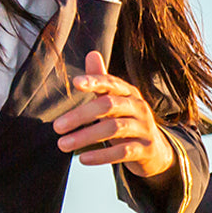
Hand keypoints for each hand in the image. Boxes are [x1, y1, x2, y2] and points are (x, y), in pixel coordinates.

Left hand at [53, 52, 175, 181]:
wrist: (155, 150)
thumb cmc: (128, 120)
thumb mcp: (116, 101)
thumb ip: (102, 80)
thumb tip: (92, 53)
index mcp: (129, 92)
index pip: (111, 83)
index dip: (94, 81)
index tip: (75, 83)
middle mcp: (139, 107)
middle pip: (108, 106)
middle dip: (81, 115)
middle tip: (57, 127)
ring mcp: (144, 128)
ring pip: (114, 128)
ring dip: (85, 137)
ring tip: (62, 144)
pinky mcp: (145, 149)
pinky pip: (122, 152)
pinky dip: (101, 155)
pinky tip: (83, 159)